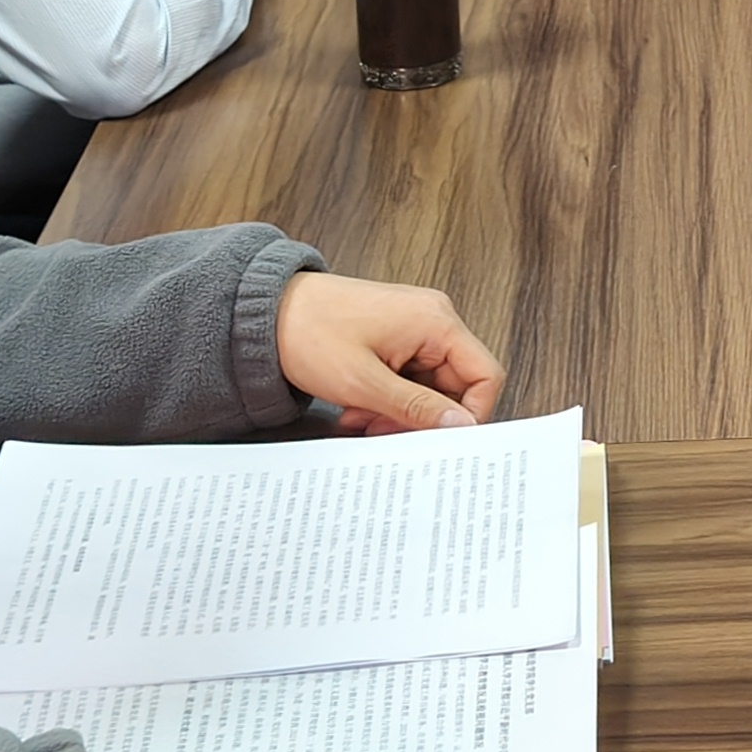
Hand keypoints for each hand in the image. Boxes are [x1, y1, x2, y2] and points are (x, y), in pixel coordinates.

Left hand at [277, 269, 506, 429]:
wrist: (267, 311)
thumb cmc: (310, 332)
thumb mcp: (364, 383)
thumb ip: (417, 408)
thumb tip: (460, 426)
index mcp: (436, 322)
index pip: (485, 375)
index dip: (468, 414)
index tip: (439, 440)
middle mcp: (433, 320)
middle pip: (456, 386)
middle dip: (422, 418)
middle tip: (383, 432)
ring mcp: (414, 328)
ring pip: (429, 388)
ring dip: (400, 412)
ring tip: (362, 418)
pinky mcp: (396, 338)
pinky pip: (409, 380)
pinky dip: (387, 400)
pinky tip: (358, 406)